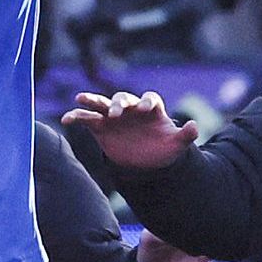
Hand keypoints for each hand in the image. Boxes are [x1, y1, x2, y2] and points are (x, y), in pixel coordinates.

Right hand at [65, 89, 192, 167]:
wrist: (148, 163)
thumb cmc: (163, 149)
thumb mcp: (177, 145)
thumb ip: (185, 135)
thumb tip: (194, 126)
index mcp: (151, 109)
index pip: (150, 99)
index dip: (147, 101)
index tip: (146, 108)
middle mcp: (131, 109)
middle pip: (124, 98)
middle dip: (119, 103)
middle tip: (116, 112)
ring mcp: (114, 117)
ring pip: (102, 103)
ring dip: (92, 100)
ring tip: (81, 98)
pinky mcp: (101, 127)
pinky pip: (87, 118)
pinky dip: (76, 116)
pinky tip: (66, 119)